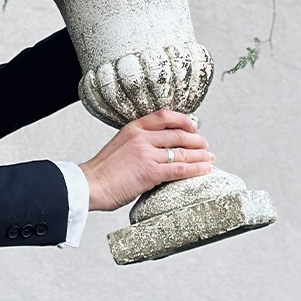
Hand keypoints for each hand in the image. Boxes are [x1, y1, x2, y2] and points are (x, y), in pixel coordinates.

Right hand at [79, 109, 213, 211]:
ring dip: (200, 155)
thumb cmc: (103, 170)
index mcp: (133, 127)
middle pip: (178, 134)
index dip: (184, 120)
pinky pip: (180, 169)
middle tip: (205, 145)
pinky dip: (196, 169)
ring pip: (182, 152)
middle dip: (196, 140)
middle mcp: (141, 137)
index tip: (193, 126)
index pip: (164, 116)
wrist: (90, 184)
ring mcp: (146, 154)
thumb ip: (138, 143)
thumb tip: (157, 149)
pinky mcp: (150, 172)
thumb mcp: (119, 145)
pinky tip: (205, 169)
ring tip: (210, 158)